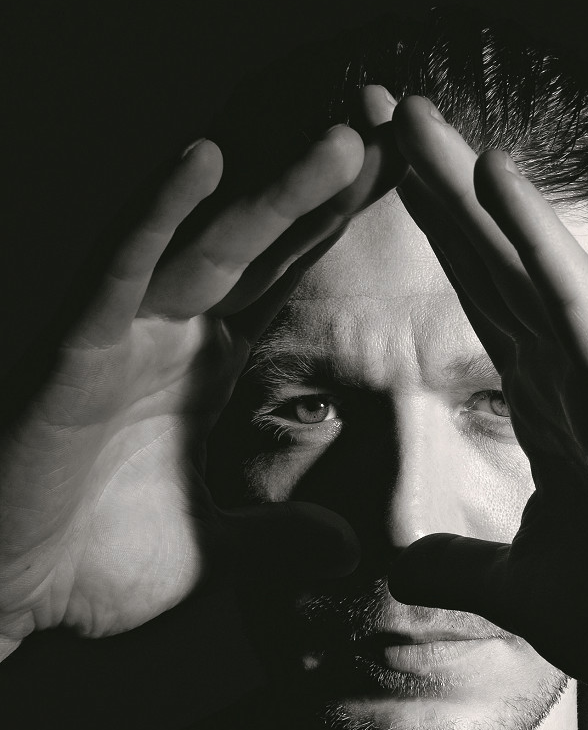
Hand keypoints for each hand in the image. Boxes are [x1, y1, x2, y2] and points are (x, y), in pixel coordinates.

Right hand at [0, 124, 398, 658]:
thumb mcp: (218, 548)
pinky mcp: (72, 349)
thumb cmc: (93, 559)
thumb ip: (280, 536)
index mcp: (202, 363)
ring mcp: (121, 333)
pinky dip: (155, 215)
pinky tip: (202, 161)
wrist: (9, 598)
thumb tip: (350, 547)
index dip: (335, 223)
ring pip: (205, 244)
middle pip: (260, 242)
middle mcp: (167, 332)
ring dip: (273, 191)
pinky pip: (118, 269)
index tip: (406, 176)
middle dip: (326, 188)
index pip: (282, 276)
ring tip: (344, 143)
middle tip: (395, 131)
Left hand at [385, 95, 587, 695]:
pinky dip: (530, 236)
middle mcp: (576, 380)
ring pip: (524, 263)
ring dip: (468, 189)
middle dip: (441, 196)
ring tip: (415, 114)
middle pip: (494, 268)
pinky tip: (489, 174)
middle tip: (392, 117)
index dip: (441, 248)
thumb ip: (461, 567)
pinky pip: (569, 303)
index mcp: (554, 416)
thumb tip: (399, 565)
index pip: (485, 311)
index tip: (392, 189)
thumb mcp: (521, 591)